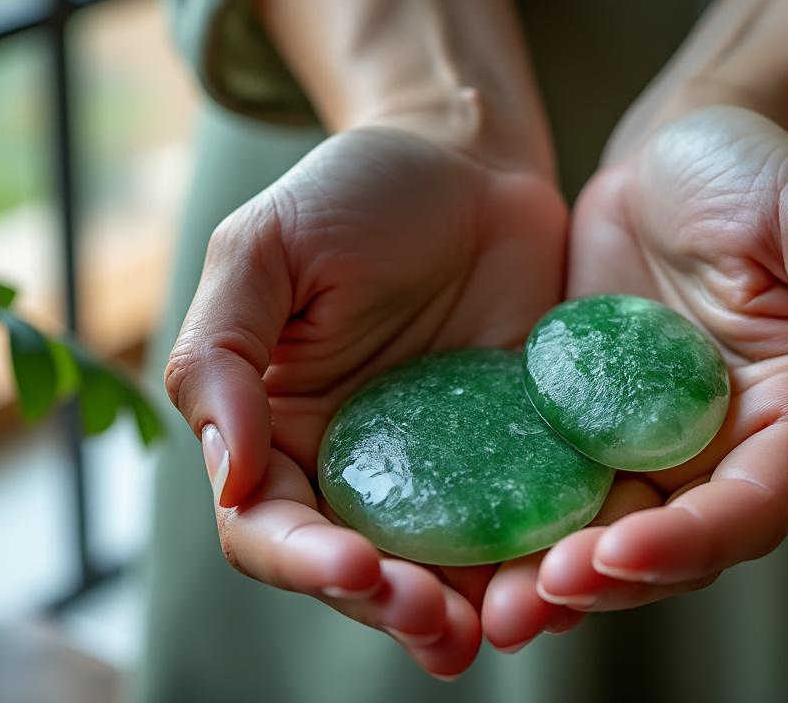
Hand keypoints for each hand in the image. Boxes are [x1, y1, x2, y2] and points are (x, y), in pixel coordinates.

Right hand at [164, 126, 565, 676]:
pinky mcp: (523, 456)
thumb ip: (221, 354)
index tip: (354, 565)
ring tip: (503, 626)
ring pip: (450, 570)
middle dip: (395, 609)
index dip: (304, 563)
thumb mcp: (263, 250)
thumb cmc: (354, 193)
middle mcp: (360, 470)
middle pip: (363, 574)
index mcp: (280, 434)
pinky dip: (545, 559)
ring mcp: (446, 472)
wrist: (471, 161)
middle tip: (439, 621)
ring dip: (472, 611)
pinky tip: (566, 577)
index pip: (270, 528)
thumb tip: (229, 474)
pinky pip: (532, 522)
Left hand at [482, 106, 787, 646]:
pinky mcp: (578, 421)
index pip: (750, 509)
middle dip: (611, 579)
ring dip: (555, 575)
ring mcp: (641, 439)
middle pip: (672, 544)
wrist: (667, 150)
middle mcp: (716, 446)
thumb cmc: (756, 168)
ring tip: (498, 600)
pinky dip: (515, 519)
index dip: (692, 542)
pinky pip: (548, 484)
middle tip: (542, 592)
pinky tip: (464, 540)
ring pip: (603, 533)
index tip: (623, 551)